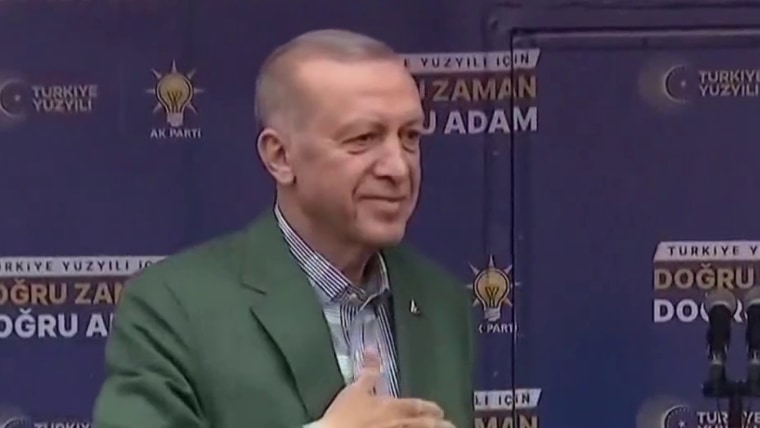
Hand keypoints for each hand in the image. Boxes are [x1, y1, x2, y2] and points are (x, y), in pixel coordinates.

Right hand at [320, 352, 454, 427]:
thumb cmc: (345, 414)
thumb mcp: (355, 389)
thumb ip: (368, 371)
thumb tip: (373, 349)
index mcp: (394, 407)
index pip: (418, 406)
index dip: (431, 408)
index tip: (441, 410)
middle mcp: (400, 424)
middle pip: (426, 425)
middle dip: (440, 424)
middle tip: (450, 424)